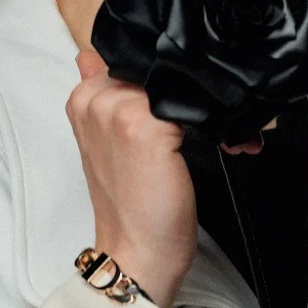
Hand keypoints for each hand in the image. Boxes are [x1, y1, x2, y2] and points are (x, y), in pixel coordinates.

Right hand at [66, 50, 197, 307]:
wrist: (137, 252)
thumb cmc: (133, 207)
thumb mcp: (115, 145)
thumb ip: (108, 96)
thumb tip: (92, 55)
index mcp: (84, 99)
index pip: (135, 60)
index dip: (167, 81)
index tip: (185, 111)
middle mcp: (96, 98)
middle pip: (159, 66)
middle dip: (192, 91)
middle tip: (212, 125)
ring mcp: (118, 110)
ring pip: (178, 81)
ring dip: (210, 104)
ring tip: (222, 137)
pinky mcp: (145, 127)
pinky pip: (193, 102)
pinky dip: (218, 123)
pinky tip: (224, 144)